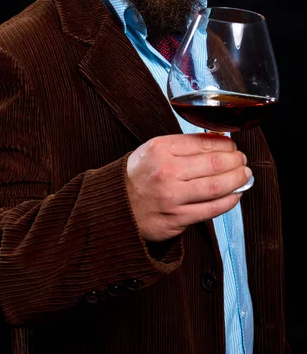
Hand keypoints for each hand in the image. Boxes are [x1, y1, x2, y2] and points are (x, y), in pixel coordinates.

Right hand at [126, 133, 250, 241]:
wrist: (115, 206)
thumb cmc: (137, 176)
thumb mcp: (153, 150)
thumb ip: (182, 146)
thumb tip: (217, 141)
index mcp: (160, 149)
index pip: (202, 142)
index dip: (224, 144)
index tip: (232, 146)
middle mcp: (166, 172)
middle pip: (214, 163)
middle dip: (235, 161)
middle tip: (242, 160)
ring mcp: (172, 197)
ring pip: (216, 186)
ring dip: (237, 180)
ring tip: (244, 175)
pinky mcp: (176, 219)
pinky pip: (210, 210)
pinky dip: (228, 201)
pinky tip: (235, 195)